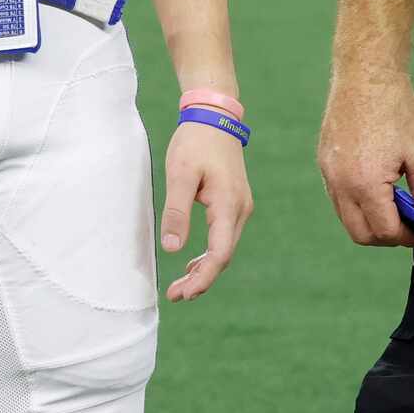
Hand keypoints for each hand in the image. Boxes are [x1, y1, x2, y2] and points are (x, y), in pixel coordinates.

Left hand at [158, 119, 251, 301]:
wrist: (215, 117)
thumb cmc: (195, 142)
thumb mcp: (179, 174)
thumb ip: (176, 211)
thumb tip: (172, 249)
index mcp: (228, 204)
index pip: (220, 254)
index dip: (203, 278)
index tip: (182, 293)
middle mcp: (241, 210)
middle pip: (224, 256)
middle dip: (201, 279)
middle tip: (175, 296)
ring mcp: (240, 207)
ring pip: (225, 248)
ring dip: (205, 268)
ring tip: (181, 286)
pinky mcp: (234, 203)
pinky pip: (224, 236)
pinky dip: (209, 253)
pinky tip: (193, 263)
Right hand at [318, 69, 413, 247]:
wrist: (367, 74)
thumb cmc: (393, 108)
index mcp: (365, 184)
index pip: (385, 232)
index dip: (410, 236)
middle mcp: (340, 183)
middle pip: (361, 234)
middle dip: (387, 236)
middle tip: (409, 222)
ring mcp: (328, 172)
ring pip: (346, 217)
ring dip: (370, 219)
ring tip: (394, 200)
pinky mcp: (324, 161)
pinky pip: (337, 196)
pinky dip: (357, 202)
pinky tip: (376, 184)